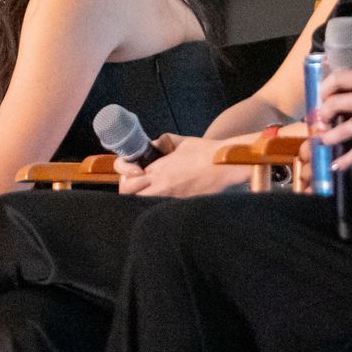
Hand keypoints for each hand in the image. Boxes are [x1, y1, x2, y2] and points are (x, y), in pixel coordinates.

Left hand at [115, 134, 247, 197]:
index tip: (134, 172)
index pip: (128, 180)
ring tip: (151, 190)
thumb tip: (152, 146)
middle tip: (137, 184)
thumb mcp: (179, 142)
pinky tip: (165, 198)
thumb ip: (161, 143)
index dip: (126, 177)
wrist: (225, 165)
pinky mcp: (182, 206)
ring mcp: (171, 199)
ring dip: (142, 198)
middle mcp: (161, 187)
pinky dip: (157, 206)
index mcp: (158, 170)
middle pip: (130, 196)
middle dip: (129, 190)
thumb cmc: (205, 151)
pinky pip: (161, 210)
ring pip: (143, 205)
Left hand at [315, 69, 351, 170]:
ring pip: (342, 129)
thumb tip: (340, 91)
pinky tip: (335, 165)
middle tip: (322, 119)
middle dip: (323, 114)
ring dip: (328, 136)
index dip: (324, 88)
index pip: (337, 79)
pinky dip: (346, 159)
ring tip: (323, 140)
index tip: (322, 96)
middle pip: (334, 104)